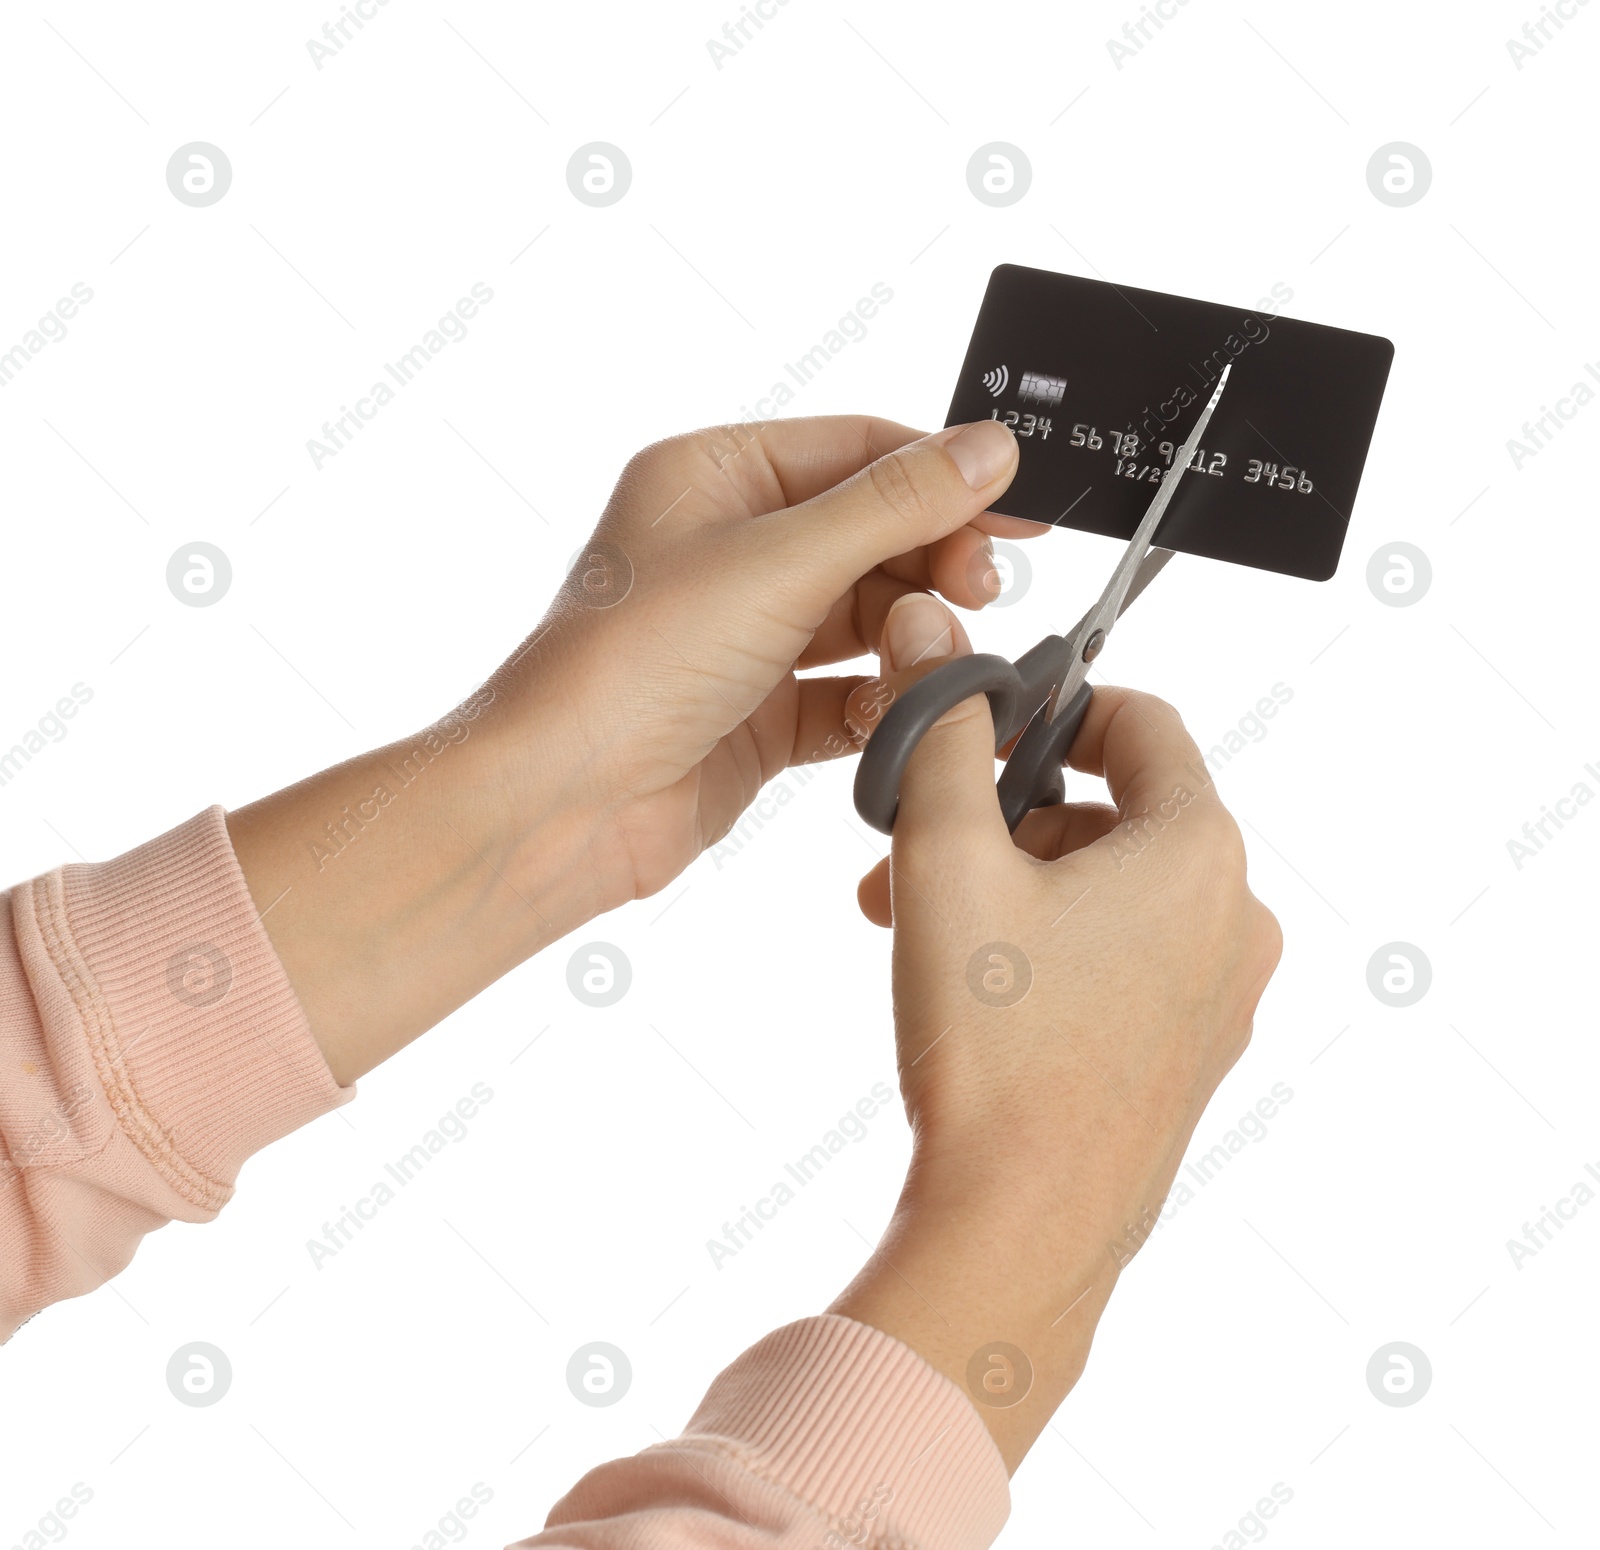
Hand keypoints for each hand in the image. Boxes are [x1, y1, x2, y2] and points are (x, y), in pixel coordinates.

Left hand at [485, 415, 1038, 914]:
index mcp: (713, 477)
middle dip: (934, 560)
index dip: (945, 476)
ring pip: (868, 615)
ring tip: (942, 653)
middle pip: (873, 533)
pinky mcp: (760, 712)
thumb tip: (988, 449)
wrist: (561, 806)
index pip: (859, 451)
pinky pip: (850, 693)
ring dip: (914, 633)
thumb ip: (894, 506)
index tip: (1019, 510)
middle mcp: (728, 548)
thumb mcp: (777, 563)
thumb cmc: (627, 667)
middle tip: (982, 589)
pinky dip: (884, 699)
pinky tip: (903, 708)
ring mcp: (745, 634)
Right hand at [831, 596, 1281, 1470]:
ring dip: (1014, 886)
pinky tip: (970, 985)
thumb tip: (929, 632)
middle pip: (1115, 810)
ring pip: (1111, 891)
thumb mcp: (946, 861)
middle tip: (918, 851)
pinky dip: (1049, 948)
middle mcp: (1234, 916)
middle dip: (1005, 817)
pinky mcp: (1191, 1056)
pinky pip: (1123, 961)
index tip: (982, 735)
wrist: (1023, 1232)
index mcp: (1199, 850)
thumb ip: (938, 733)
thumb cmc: (993, 1047)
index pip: (1141, 720)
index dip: (1052, 710)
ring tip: (917, 926)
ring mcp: (1222, 995)